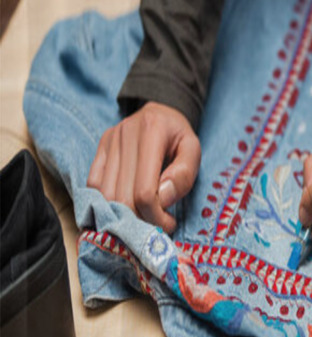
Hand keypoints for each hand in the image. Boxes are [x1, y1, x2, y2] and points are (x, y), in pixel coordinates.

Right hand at [87, 101, 200, 232]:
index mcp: (151, 133)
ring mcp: (109, 142)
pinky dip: (106, 202)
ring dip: (123, 215)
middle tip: (158, 224)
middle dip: (141, 220)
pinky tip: (125, 205)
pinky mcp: (99, 148)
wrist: (161, 113)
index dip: (155, 215)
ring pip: (105, 194)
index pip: (144, 191)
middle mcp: (125, 135)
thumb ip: (184, 175)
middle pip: (122, 197)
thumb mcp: (193, 150)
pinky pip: (93, 184)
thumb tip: (163, 199)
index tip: (168, 223)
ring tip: (144, 215)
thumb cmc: (179, 137)